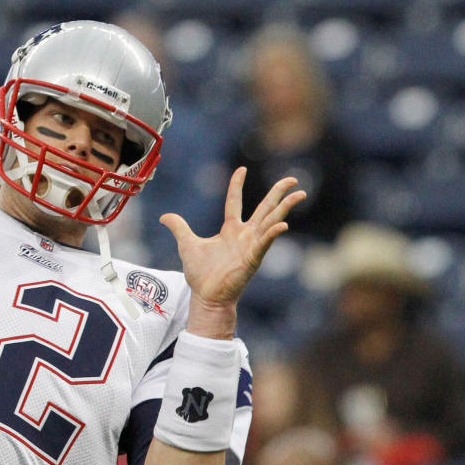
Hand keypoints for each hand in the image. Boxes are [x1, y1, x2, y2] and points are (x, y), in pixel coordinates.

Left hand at [160, 167, 305, 337]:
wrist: (206, 296)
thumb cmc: (201, 273)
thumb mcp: (187, 244)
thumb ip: (179, 228)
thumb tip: (164, 217)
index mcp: (230, 229)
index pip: (235, 202)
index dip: (237, 185)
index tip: (242, 169)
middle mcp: (244, 235)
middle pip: (265, 208)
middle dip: (278, 193)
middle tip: (292, 178)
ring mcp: (251, 246)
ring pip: (271, 221)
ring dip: (285, 208)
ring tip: (299, 194)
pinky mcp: (252, 259)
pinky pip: (264, 243)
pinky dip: (273, 234)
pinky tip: (282, 224)